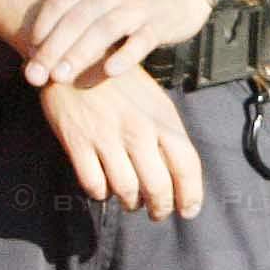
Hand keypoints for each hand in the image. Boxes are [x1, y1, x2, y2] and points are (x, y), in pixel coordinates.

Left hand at [22, 0, 216, 86]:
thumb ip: (74, 13)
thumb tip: (39, 49)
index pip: (58, 4)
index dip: (41, 30)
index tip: (29, 55)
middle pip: (76, 21)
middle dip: (52, 49)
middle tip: (35, 75)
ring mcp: (137, 7)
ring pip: (103, 30)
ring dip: (79, 54)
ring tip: (60, 77)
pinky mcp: (159, 24)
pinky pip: (140, 41)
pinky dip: (125, 56)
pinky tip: (111, 71)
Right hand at [37, 70, 205, 220]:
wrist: (78, 56)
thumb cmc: (121, 82)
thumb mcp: (154, 100)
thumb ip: (167, 133)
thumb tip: (179, 174)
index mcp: (162, 117)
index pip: (187, 165)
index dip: (191, 195)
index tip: (188, 210)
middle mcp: (138, 129)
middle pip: (158, 187)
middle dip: (160, 208)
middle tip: (157, 213)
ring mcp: (107, 136)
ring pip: (126, 191)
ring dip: (131, 203)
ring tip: (132, 201)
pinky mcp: (78, 142)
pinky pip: (94, 185)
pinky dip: (101, 192)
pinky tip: (103, 186)